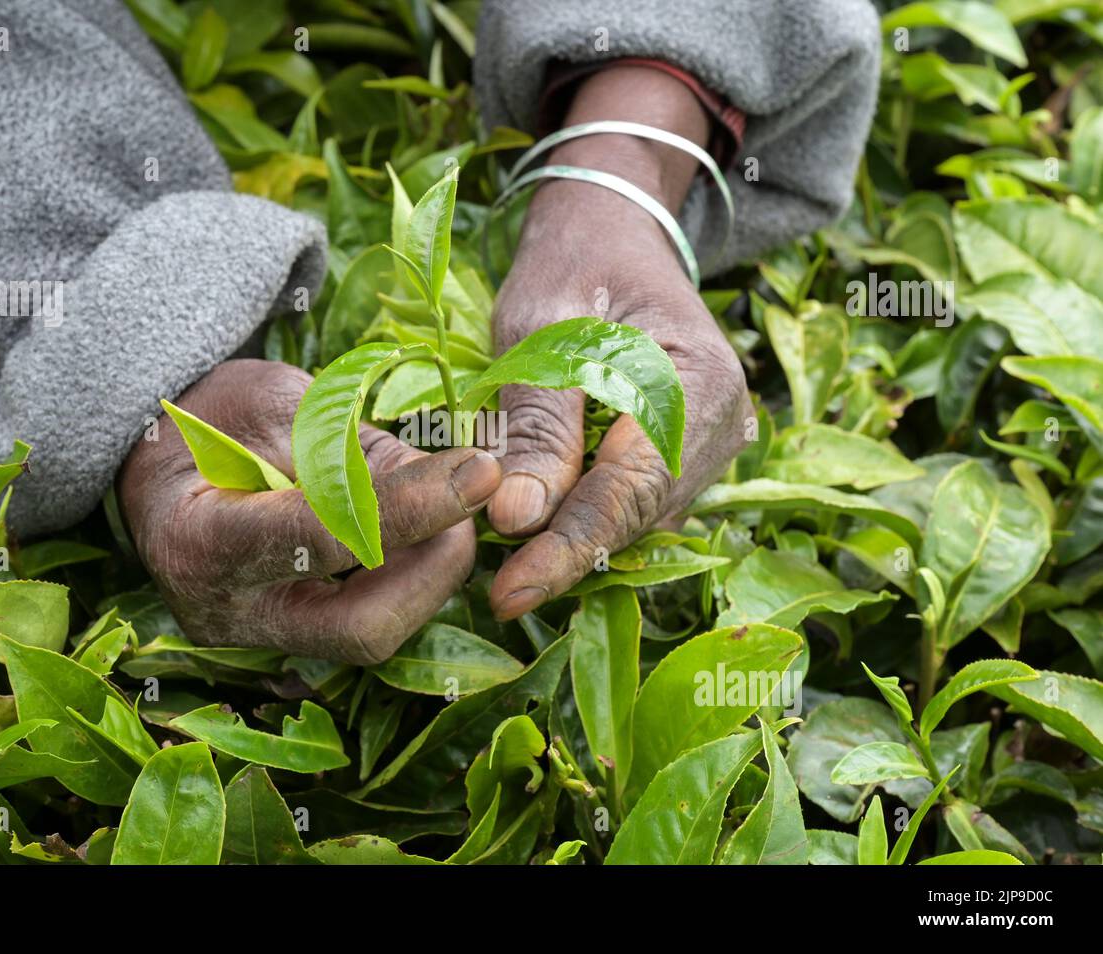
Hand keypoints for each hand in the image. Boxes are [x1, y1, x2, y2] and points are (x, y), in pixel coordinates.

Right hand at [117, 359, 500, 663]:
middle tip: (469, 498)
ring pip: (374, 636)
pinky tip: (416, 533)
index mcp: (201, 543)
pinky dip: (407, 581)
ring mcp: (255, 644)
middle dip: (434, 567)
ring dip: (429, 574)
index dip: (412, 506)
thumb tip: (454, 481)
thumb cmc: (212, 420)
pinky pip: (367, 626)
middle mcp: (225, 616)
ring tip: (442, 505)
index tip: (480, 469)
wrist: (160, 463)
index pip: (325, 538)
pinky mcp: (288, 649)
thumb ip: (357, 451)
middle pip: (363, 629)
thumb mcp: (280, 406)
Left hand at [487, 66, 750, 619]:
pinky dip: (590, 516)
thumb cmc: (571, 264)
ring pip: (639, 517)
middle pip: (641, 514)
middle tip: (499, 587)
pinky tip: (542, 527)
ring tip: (511, 561)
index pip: (633, 488)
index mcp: (699, 381)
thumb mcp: (538, 326)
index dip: (570, 548)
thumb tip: (517, 518)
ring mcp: (710, 444)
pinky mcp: (686, 455)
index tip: (509, 592)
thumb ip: (535, 422)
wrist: (612, 233)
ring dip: (577, 539)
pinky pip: (637, 502)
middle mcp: (723, 424)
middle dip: (569, 552)